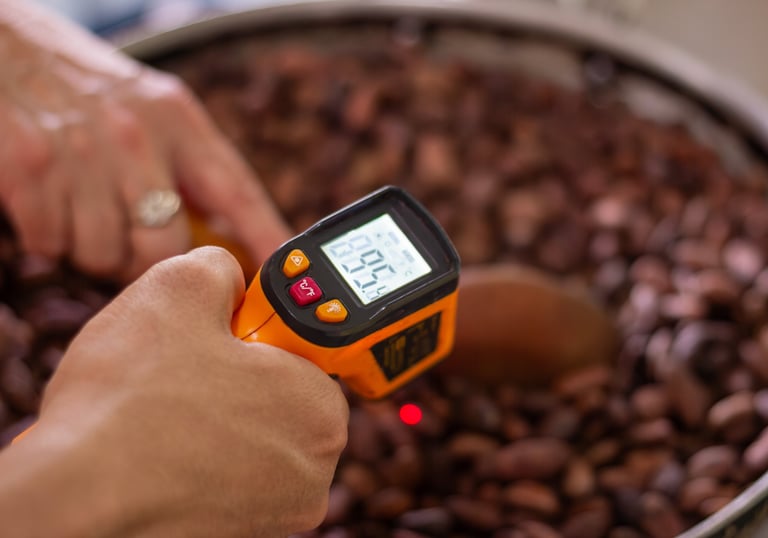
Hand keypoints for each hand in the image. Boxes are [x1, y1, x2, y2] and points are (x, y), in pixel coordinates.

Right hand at [0, 1, 291, 278]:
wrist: (4, 48)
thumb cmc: (85, 86)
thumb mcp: (155, 109)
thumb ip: (191, 163)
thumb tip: (227, 230)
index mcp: (178, 120)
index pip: (236, 192)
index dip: (264, 240)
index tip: (282, 278)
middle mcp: (137, 136)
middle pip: (165, 246)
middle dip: (149, 264)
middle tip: (133, 248)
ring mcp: (83, 154)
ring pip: (104, 253)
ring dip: (94, 250)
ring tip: (85, 213)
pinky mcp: (30, 170)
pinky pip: (53, 243)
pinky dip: (51, 238)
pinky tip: (52, 205)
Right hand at [0, 247, 348, 536]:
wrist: (72, 500)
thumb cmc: (128, 402)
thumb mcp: (178, 289)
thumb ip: (221, 268)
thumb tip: (229, 279)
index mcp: (321, 409)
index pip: (304, 349)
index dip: (255, 331)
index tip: (219, 338)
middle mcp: (314, 470)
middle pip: (278, 395)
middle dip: (234, 376)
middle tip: (183, 374)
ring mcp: (279, 512)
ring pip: (249, 436)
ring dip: (213, 418)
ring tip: (163, 413)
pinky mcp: (239, 534)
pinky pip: (225, 476)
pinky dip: (198, 459)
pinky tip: (159, 449)